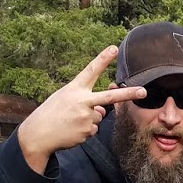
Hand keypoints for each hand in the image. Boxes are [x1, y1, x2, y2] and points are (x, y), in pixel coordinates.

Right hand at [16, 45, 146, 173]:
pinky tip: (72, 130)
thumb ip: (85, 100)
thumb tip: (103, 109)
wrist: (38, 134)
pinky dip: (85, 130)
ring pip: (99, 116)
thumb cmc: (52, 113)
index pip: (91, 70)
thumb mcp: (65, 98)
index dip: (103, 59)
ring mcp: (86, 117)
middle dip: (129, 94)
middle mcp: (82, 101)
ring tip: (71, 121)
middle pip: (110, 97)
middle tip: (144, 91)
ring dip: (89, 119)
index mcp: (74, 89)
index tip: (114, 48)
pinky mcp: (87, 131)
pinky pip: (94, 129)